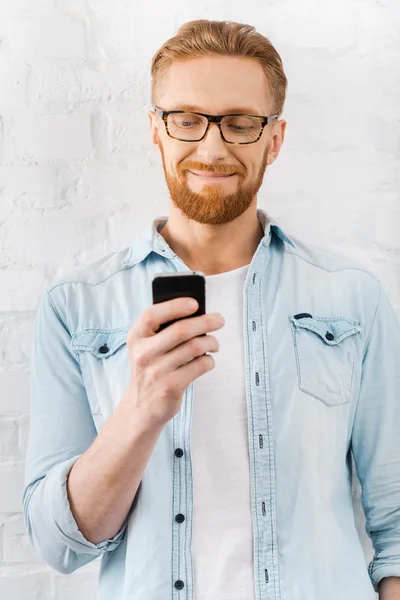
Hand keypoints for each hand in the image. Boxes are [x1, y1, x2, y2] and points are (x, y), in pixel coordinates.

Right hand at [125, 297, 224, 425]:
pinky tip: (207, 360)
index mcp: (136, 337)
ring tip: (214, 344)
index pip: (151, 315)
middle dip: (205, 322)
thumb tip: (197, 313)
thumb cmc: (151, 368)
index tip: (195, 303)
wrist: (141, 407)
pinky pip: (199, 366)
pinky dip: (209, 361)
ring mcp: (156, 372)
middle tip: (220, 320)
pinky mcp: (170, 387)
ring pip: (194, 347)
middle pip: (181, 330)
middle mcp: (143, 353)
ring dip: (211, 342)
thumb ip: (163, 330)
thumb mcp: (146, 347)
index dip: (174, 306)